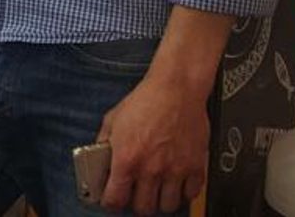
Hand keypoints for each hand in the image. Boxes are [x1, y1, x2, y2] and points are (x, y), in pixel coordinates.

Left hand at [97, 72, 209, 214]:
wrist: (176, 89)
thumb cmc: (145, 101)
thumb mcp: (113, 120)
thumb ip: (104, 144)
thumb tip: (99, 161)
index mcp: (127, 159)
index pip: (115, 199)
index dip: (112, 202)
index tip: (113, 199)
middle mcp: (151, 169)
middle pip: (144, 208)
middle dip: (137, 204)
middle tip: (136, 194)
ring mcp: (176, 170)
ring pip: (169, 206)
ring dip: (161, 201)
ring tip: (157, 190)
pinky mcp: (196, 167)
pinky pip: (191, 194)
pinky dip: (184, 192)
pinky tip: (176, 183)